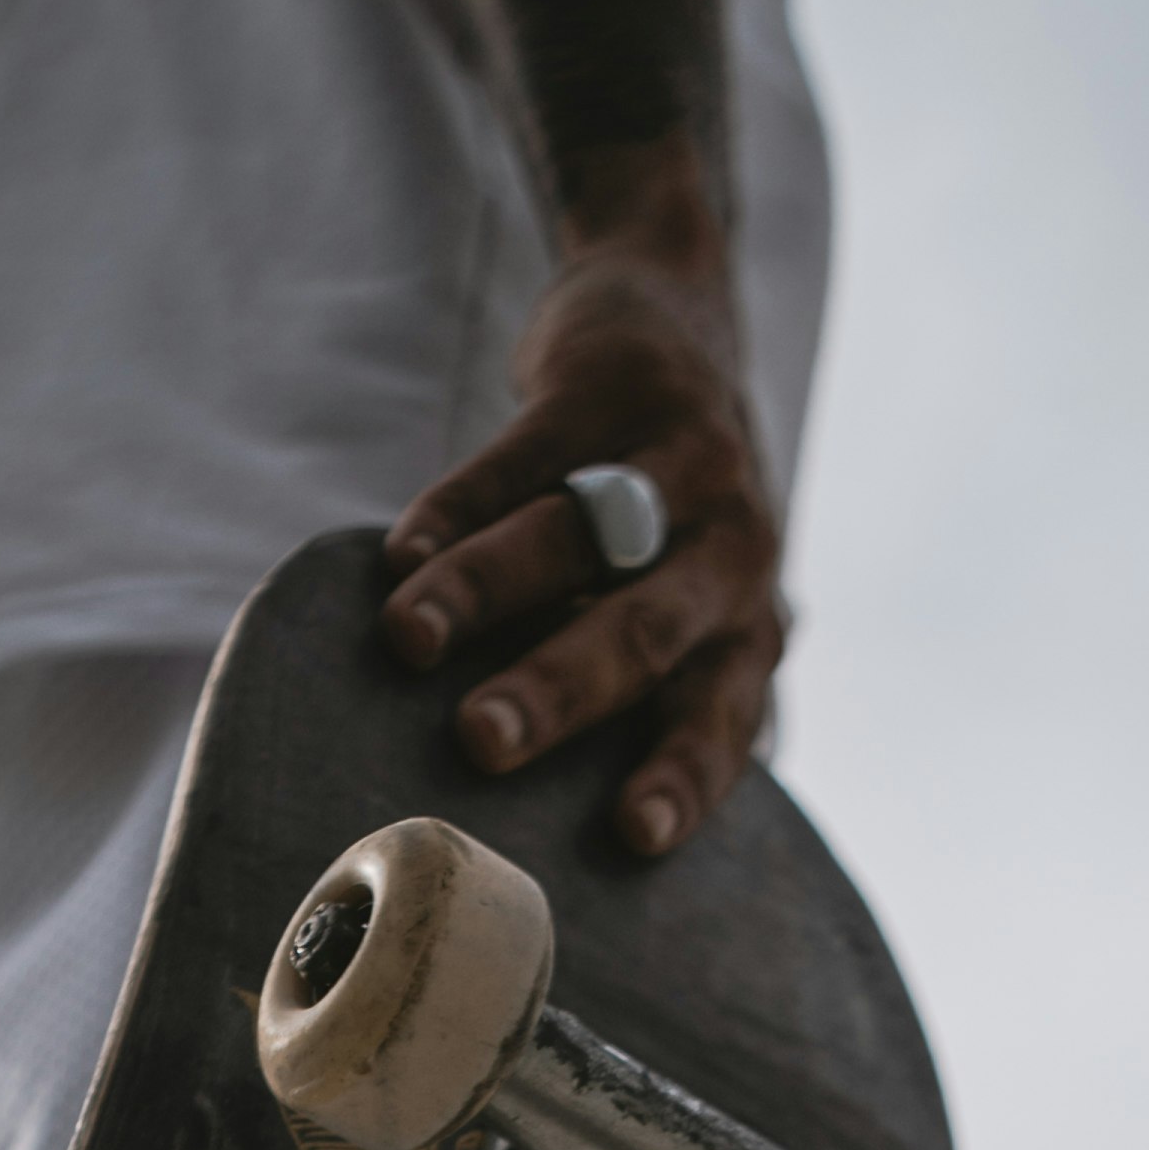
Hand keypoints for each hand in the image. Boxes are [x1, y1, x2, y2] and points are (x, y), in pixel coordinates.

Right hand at [381, 169, 784, 859]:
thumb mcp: (688, 604)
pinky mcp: (608, 387)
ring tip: (407, 641)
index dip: (681, 775)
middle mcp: (733, 548)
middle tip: (480, 743)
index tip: (631, 835)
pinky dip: (457, 507)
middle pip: (645, 630)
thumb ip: (639, 694)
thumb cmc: (663, 518)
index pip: (720, 716)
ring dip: (485, 589)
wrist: (677, 314)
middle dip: (560, 690)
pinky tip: (401, 554)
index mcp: (747, 627)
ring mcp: (679, 459)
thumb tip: (534, 828)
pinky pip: (522, 456)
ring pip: (575, 534)